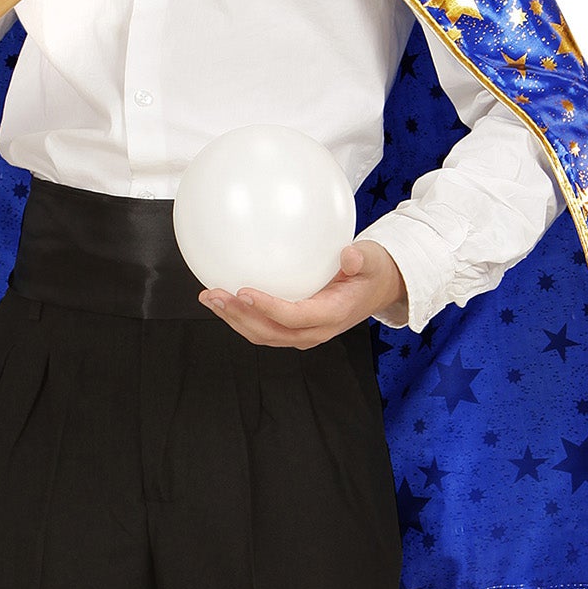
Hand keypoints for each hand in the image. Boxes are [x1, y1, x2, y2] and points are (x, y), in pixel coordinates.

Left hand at [199, 241, 406, 348]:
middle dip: (239, 317)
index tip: (244, 291)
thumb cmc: (373, 271)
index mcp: (332, 314)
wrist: (378, 288)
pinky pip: (265, 327)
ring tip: (209, 298)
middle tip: (214, 296)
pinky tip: (224, 298)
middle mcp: (315, 329)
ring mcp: (303, 332)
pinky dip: (242, 316)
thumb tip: (349, 254)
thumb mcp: (373, 260)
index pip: (295, 317)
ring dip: (234, 319)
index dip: (269, 309)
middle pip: (271, 332)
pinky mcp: (295, 326)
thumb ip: (362, 258)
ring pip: (263, 334)